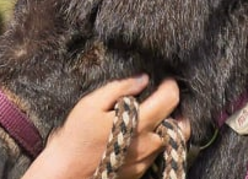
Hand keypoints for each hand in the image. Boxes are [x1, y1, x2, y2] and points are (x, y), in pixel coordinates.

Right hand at [22, 75, 188, 178]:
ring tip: (152, 117)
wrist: (65, 172)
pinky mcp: (139, 173)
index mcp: (140, 124)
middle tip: (166, 102)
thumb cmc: (76, 136)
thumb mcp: (92, 104)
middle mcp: (148, 145)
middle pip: (181, 127)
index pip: (170, 100)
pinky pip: (156, 155)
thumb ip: (120, 88)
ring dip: (166, 127)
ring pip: (169, 141)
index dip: (171, 85)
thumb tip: (143, 79)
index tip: (166, 80)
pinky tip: (139, 135)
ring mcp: (145, 161)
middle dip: (178, 112)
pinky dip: (154, 142)